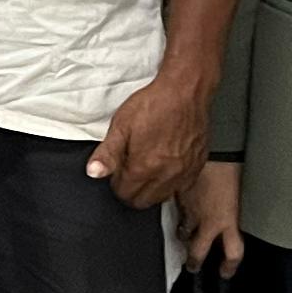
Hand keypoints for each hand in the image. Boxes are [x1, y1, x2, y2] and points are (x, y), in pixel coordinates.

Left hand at [87, 70, 210, 209]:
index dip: (116, 184)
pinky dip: (170, 183)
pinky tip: (165, 167)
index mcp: (145, 167)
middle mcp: (166, 175)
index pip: (125, 194)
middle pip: (143, 201)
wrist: (185, 91)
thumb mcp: (121, 125)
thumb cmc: (154, 104)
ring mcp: (184, 172)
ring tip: (146, 168)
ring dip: (151, 189)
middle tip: (129, 171)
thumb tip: (94, 172)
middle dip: (132, 190)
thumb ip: (107, 153)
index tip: (117, 171)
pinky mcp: (197, 166)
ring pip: (162, 197)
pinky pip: (181, 187)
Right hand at [185, 159, 245, 276]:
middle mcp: (208, 221)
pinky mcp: (177, 199)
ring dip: (182, 236)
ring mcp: (190, 211)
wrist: (215, 150)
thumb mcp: (238, 195)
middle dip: (194, 262)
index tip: (225, 272)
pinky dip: (177, 212)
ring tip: (182, 236)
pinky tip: (178, 208)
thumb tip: (231, 215)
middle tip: (193, 266)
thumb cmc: (231, 168)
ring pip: (182, 233)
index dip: (229, 266)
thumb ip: (232, 211)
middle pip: (198, 252)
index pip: (232, 253)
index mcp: (227, 221)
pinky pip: (175, 211)